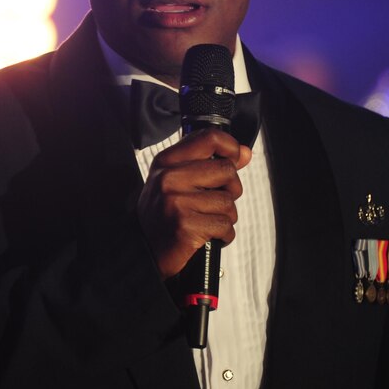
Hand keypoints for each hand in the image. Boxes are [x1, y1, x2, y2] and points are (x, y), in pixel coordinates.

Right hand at [137, 128, 251, 278]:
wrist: (143, 250)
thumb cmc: (164, 215)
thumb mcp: (180, 181)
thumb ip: (212, 164)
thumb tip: (245, 153)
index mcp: (167, 162)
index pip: (209, 138)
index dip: (231, 146)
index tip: (235, 157)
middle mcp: (169, 178)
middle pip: (226, 170)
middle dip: (231, 189)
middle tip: (216, 201)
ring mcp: (176, 201)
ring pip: (228, 201)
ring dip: (226, 216)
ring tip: (207, 221)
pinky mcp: (185, 225)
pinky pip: (225, 225)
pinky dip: (224, 234)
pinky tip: (208, 235)